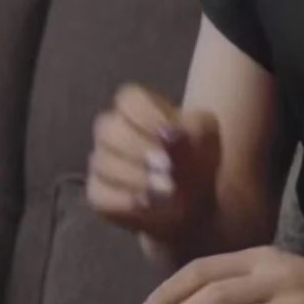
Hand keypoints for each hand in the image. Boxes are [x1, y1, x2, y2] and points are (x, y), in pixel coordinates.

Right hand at [86, 85, 221, 244]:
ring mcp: (101, 161)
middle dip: (139, 150)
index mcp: (137, 106)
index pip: (129, 99)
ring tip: (166, 190)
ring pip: (104, 163)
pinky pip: (100, 194)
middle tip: (167, 168)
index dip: (148, 117)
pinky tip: (148, 204)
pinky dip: (124, 201)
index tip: (173, 135)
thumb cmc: (197, 156)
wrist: (195, 199)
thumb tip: (171, 136)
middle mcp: (111, 129)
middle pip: (109, 130)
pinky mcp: (97, 193)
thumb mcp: (206, 136)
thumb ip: (192, 130)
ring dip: (137, 177)